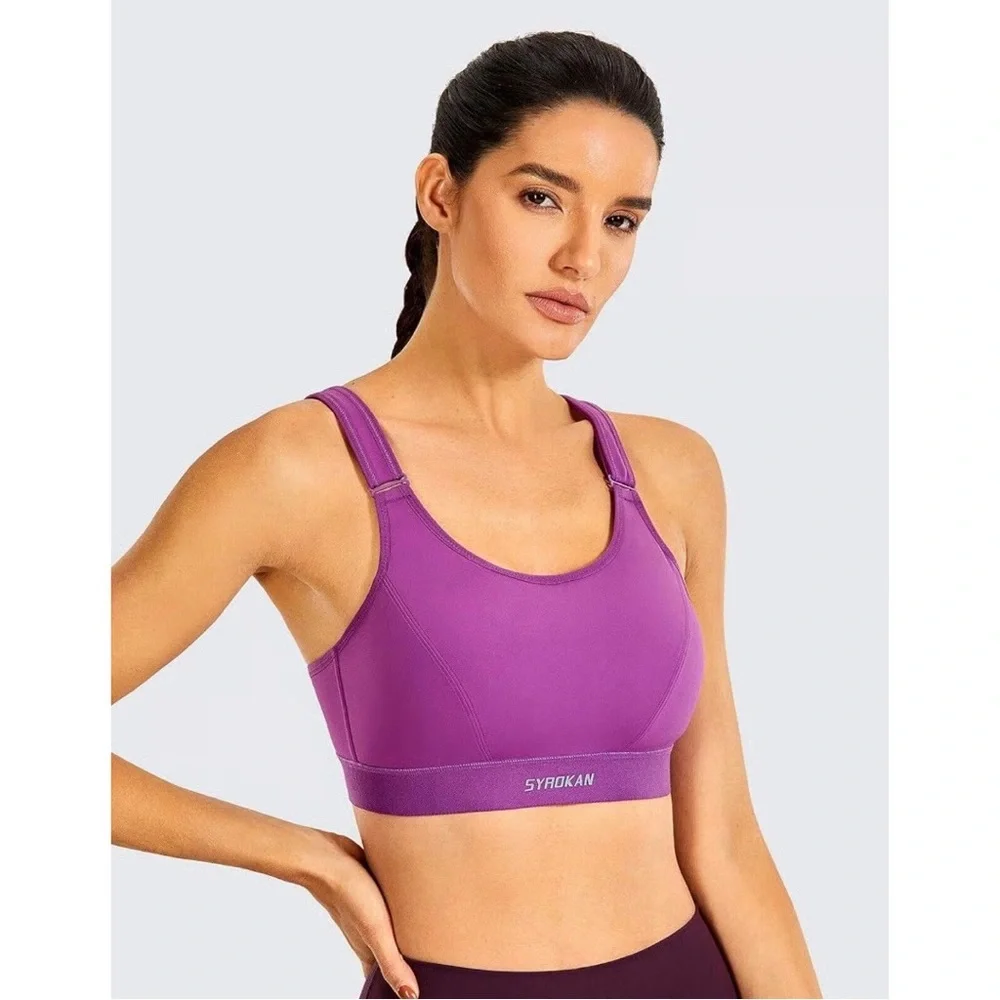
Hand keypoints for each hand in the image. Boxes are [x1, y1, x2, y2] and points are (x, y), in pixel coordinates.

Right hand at [301, 829, 419, 998]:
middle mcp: (369, 932)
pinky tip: (418, 901)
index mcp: (368, 950)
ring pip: (392, 927)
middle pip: (392, 952)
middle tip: (437, 962)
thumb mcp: (375, 930)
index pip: (385, 977)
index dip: (401, 985)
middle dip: (410, 959)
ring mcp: (370, 910)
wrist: (328, 855)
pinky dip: (403, 908)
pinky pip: (391, 904)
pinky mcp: (374, 889)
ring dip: (408, 931)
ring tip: (433, 933)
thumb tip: (409, 997)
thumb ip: (391, 963)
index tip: (421, 989)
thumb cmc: (348, 893)